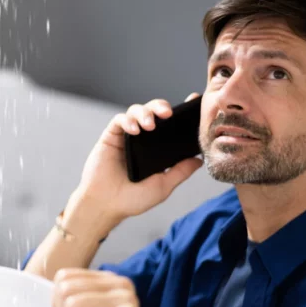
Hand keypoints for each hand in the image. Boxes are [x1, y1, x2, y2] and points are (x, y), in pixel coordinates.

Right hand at [68, 94, 202, 230]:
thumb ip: (181, 172)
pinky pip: (119, 119)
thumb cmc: (132, 199)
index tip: (193, 101)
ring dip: (145, 112)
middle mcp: (143, 140)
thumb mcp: (163, 186)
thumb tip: (199, 159)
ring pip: (136, 110)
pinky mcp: (111, 136)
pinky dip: (128, 121)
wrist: (106, 205)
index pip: (171, 125)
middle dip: (161, 106)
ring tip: (149, 125)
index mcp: (157, 149)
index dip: (182, 111)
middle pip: (153, 112)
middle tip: (168, 113)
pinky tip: (134, 131)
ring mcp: (126, 137)